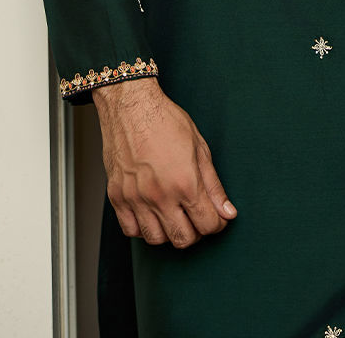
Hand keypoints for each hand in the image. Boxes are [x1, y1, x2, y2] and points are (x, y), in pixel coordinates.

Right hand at [92, 77, 236, 247]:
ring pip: (156, 239)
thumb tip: (227, 211)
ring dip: (170, 232)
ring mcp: (135, 198)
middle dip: (196, 233)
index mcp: (185, 182)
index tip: (217, 217)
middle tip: (197, 217)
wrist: (131, 105)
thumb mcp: (199, 147)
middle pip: (183, 239)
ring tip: (175, 215)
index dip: (217, 224)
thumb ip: (214, 185)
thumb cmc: (165, 120)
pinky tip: (152, 214)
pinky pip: (130, 230)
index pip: (208, 225)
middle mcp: (159, 195)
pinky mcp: (117, 197)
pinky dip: (143, 229)